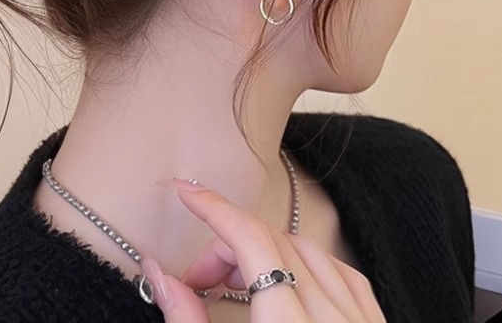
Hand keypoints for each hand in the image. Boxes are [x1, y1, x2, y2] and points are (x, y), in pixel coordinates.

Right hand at [141, 184, 386, 322]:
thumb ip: (186, 318)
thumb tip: (157, 271)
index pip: (249, 239)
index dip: (213, 207)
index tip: (184, 191)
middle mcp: (332, 318)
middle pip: (273, 241)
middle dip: (227, 244)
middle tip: (197, 278)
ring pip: (308, 251)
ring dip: (264, 252)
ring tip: (236, 287)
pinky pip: (344, 274)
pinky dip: (307, 264)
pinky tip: (286, 283)